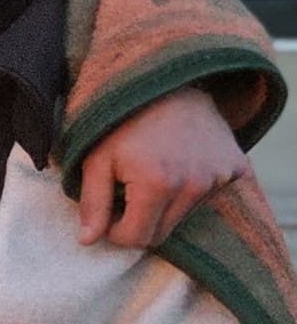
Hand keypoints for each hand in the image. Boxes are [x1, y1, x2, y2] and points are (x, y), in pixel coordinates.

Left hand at [79, 86, 248, 248]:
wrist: (170, 81)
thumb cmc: (123, 121)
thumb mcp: (96, 159)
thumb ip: (92, 203)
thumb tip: (87, 241)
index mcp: (158, 185)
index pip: (137, 239)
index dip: (115, 231)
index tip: (108, 212)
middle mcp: (195, 185)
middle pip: (161, 233)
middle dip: (138, 222)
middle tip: (126, 193)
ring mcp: (219, 176)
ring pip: (182, 217)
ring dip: (163, 206)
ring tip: (151, 173)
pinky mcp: (235, 168)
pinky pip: (206, 198)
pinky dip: (189, 190)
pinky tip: (178, 164)